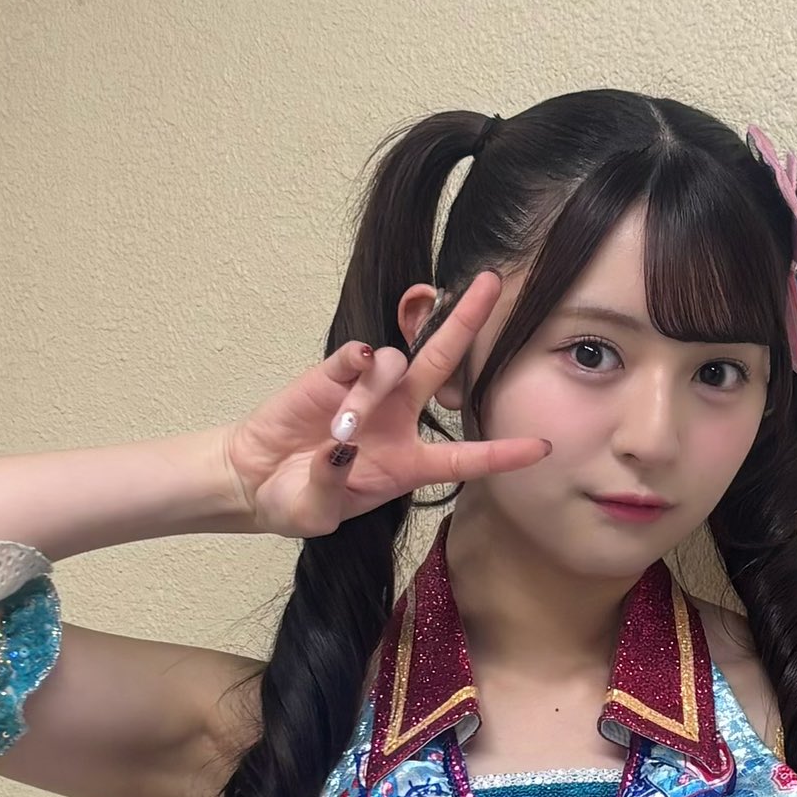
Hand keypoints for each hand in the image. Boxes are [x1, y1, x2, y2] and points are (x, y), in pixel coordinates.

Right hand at [220, 270, 550, 539]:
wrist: (254, 478)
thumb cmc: (295, 501)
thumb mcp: (313, 514)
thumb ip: (329, 487)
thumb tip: (340, 448)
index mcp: (408, 465)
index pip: (465, 459)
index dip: (503, 454)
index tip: (543, 447)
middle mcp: (398, 420)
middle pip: (444, 366)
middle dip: (468, 322)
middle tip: (492, 283)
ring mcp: (368, 392)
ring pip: (395, 365)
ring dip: (372, 391)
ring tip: (338, 429)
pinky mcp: (332, 374)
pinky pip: (357, 355)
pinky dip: (358, 358)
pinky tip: (353, 366)